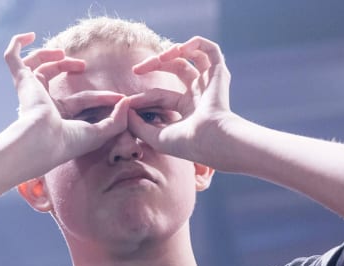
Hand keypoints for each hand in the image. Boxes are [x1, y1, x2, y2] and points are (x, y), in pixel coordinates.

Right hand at [4, 33, 131, 168]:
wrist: (44, 141)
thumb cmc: (68, 142)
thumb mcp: (100, 133)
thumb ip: (117, 120)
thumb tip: (127, 101)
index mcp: (57, 117)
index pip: (81, 100)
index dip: (101, 97)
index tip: (120, 97)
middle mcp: (41, 103)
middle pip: (52, 76)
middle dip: (67, 66)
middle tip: (83, 66)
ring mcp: (30, 90)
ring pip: (35, 65)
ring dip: (48, 54)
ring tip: (63, 53)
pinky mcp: (22, 80)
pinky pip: (12, 57)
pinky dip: (18, 44)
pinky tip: (30, 35)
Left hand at [127, 36, 237, 167]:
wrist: (210, 140)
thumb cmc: (186, 144)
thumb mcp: (155, 137)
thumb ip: (136, 125)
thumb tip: (124, 109)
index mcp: (187, 109)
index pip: (160, 95)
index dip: (143, 96)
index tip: (127, 101)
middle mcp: (200, 93)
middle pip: (175, 69)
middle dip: (154, 65)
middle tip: (135, 70)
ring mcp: (210, 83)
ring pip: (192, 56)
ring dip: (172, 52)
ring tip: (159, 58)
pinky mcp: (219, 73)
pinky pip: (210, 49)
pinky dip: (195, 43)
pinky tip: (180, 49)